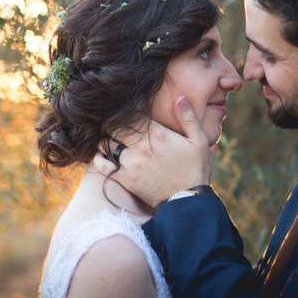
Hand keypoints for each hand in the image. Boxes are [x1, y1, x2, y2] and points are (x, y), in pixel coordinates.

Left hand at [94, 96, 212, 207]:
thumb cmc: (195, 169)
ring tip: (110, 139)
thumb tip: (179, 97)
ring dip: (107, 140)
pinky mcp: (125, 179)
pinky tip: (102, 155)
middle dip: (113, 124)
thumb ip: (188, 117)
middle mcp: (140, 147)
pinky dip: (98, 159)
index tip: (126, 110)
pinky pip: (103, 166)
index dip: (126, 110)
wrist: (188, 200)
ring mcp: (130, 164)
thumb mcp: (199, 141)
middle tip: (116, 125)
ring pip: (106, 144)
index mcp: (156, 134)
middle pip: (113, 127)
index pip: (130, 114)